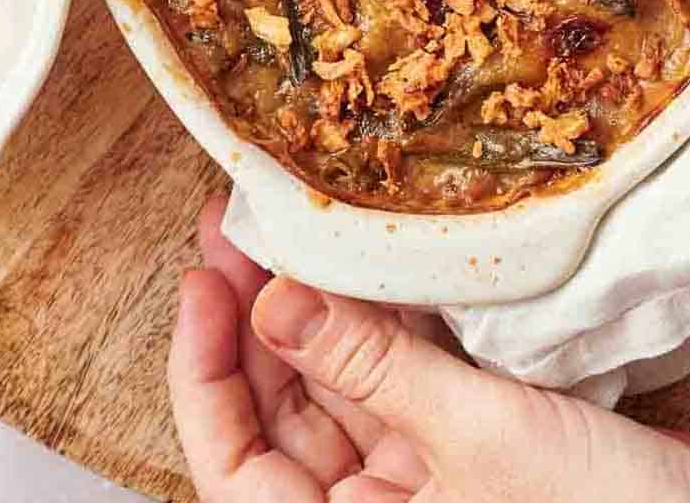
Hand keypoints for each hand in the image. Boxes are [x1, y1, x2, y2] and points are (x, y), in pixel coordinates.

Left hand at [168, 195, 689, 501]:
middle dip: (261, 313)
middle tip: (250, 217)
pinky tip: (376, 249)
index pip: (235, 462)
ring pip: (348, 381)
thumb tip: (274, 304)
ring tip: (300, 214)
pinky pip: (414, 371)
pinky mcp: (483, 438)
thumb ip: (370, 370)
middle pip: (285, 409)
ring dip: (325, 303)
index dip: (206, 369)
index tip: (206, 276)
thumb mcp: (474, 439)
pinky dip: (394, 314)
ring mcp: (431, 476)